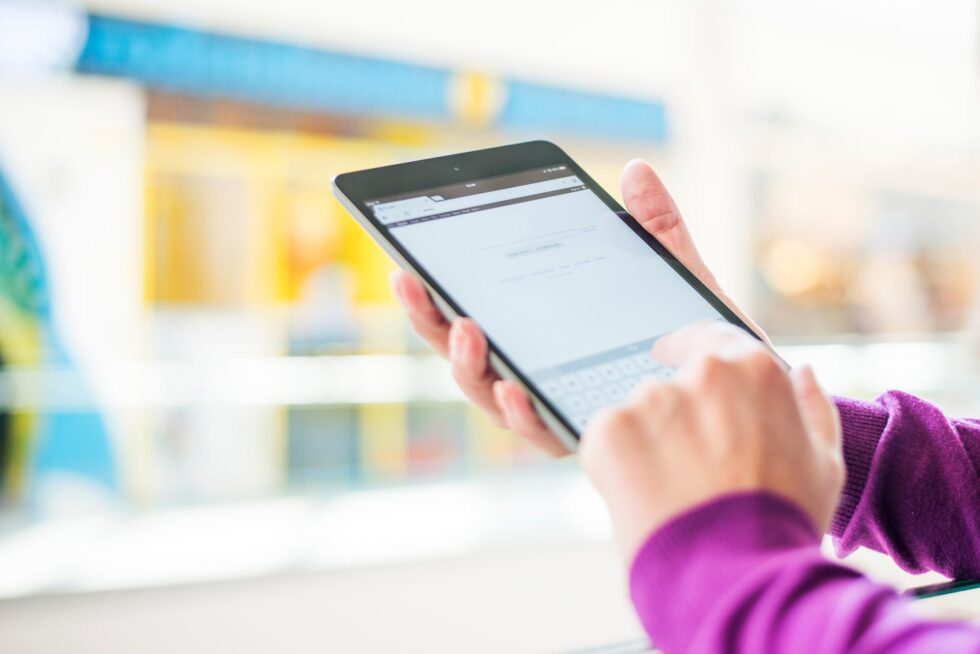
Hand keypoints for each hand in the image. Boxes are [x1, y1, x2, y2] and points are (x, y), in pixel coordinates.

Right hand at [390, 159, 768, 456]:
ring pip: (492, 396)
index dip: (436, 294)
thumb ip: (655, 229)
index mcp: (547, 336)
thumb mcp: (678, 277)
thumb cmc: (708, 344)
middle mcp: (543, 375)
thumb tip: (635, 169)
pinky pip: (543, 433)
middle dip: (430, 321)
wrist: (757, 404)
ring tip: (464, 328)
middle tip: (409, 281)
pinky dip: (522, 412)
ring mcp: (561, 408)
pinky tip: (517, 388)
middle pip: (469, 354)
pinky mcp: (590, 439)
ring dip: (466, 365)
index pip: (480, 315)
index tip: (409, 260)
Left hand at [579, 321, 843, 561]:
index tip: (673, 356)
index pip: (712, 341)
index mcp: (753, 369)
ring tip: (670, 492)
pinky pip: (606, 440)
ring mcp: (650, 400)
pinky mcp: (609, 430)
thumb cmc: (783, 522)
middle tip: (686, 467)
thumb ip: (812, 409)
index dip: (692, 351)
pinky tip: (644, 497)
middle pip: (672, 385)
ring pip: (637, 415)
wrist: (734, 577)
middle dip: (674, 419)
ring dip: (644, 443)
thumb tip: (802, 373)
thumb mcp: (823, 464)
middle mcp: (699, 374)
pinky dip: (616, 465)